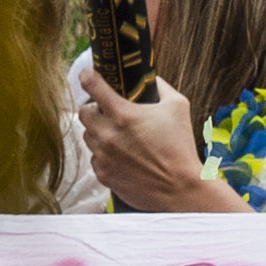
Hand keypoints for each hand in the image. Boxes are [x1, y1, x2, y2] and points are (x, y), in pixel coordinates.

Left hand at [75, 68, 224, 212]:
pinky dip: (104, 155)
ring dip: (99, 132)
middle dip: (95, 110)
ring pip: (88, 136)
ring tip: (119, 137)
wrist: (179, 189)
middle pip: (84, 113)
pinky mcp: (103, 174)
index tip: (88, 75)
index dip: (88, 76)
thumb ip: (162, 87)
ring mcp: (103, 156)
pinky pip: (94, 158)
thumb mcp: (178, 107)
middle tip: (109, 113)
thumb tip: (152, 79)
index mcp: (123, 114)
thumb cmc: (181, 148)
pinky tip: (122, 157)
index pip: (92, 85)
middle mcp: (107, 134)